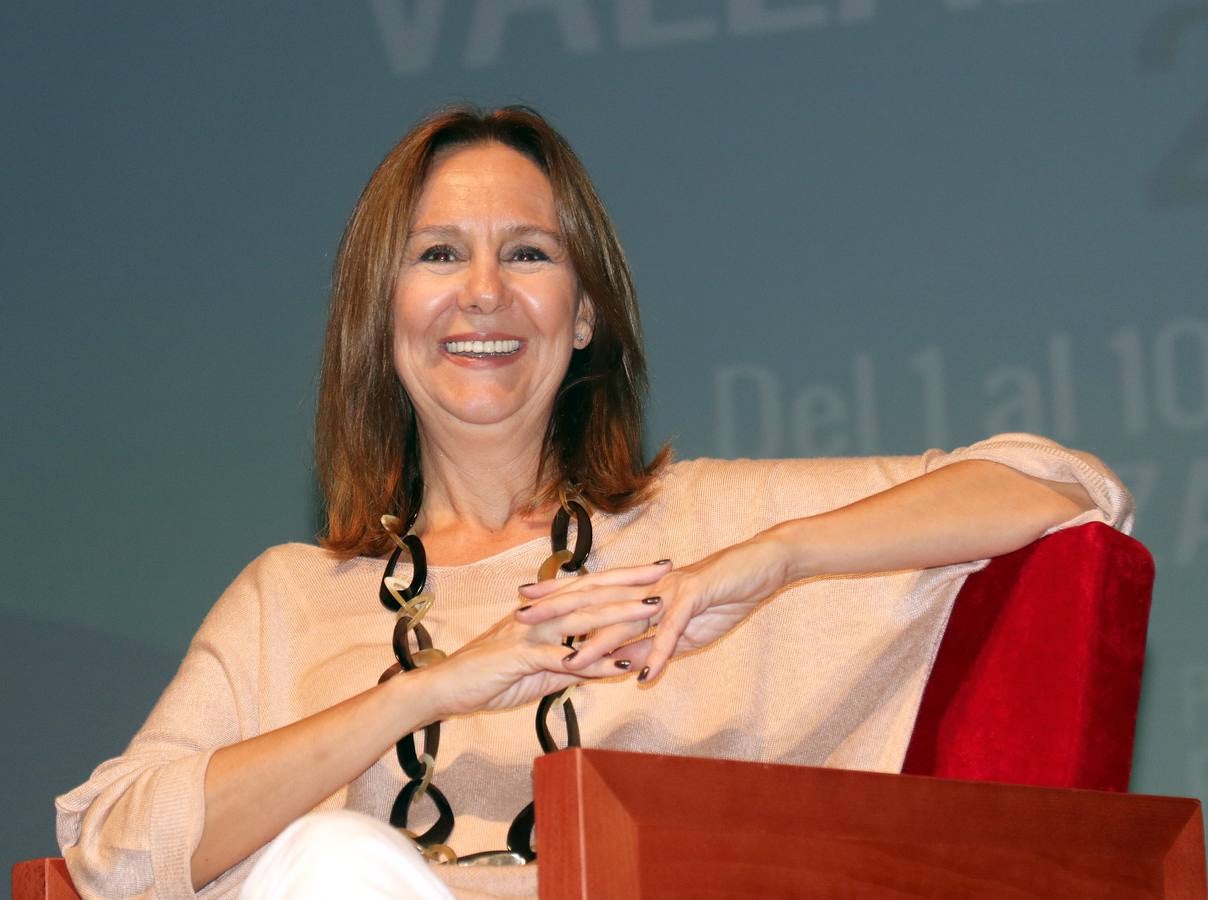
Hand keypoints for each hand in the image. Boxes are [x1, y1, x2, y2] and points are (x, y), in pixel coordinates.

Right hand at [416, 582, 663, 718]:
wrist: (443, 688)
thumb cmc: (488, 678)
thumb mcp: (538, 672)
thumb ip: (570, 665)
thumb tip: (604, 665)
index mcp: (544, 612)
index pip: (590, 587)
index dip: (623, 576)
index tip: (656, 568)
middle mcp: (539, 615)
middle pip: (591, 592)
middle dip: (631, 582)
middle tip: (666, 570)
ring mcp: (530, 633)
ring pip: (581, 619)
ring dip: (620, 614)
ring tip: (653, 609)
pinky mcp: (520, 657)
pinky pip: (563, 659)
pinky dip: (594, 663)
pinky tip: (621, 665)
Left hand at [514, 535, 792, 683]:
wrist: (760, 567)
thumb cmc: (721, 594)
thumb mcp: (680, 629)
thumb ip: (649, 645)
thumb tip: (620, 665)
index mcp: (639, 590)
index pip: (588, 594)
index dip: (553, 599)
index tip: (519, 607)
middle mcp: (646, 587)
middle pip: (593, 600)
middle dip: (554, 612)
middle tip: (518, 621)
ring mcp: (668, 592)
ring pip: (626, 619)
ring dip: (599, 642)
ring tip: (571, 662)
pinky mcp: (693, 599)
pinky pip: (672, 632)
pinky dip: (658, 654)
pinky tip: (645, 677)